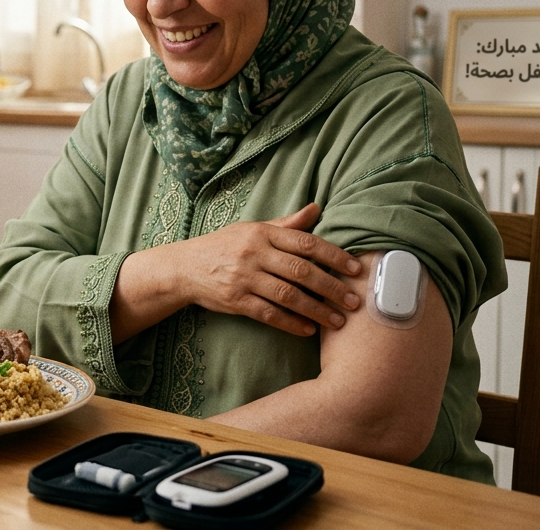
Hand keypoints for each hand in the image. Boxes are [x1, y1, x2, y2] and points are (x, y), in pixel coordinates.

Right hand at [128, 203, 362, 336]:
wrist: (183, 267)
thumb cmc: (223, 246)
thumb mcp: (252, 228)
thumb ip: (286, 224)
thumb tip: (316, 209)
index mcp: (262, 233)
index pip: (306, 242)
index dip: (334, 256)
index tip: (356, 269)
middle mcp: (253, 253)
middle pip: (301, 271)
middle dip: (331, 288)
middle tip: (353, 301)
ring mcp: (243, 278)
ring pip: (287, 295)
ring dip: (316, 310)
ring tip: (337, 321)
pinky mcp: (234, 300)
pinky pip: (268, 313)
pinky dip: (290, 323)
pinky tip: (307, 330)